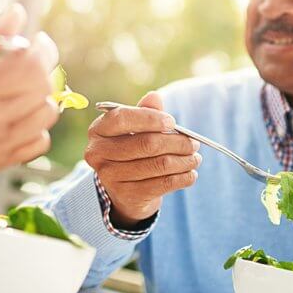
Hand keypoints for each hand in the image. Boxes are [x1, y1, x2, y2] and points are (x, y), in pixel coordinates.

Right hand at [0, 4, 59, 171]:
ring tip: (20, 86)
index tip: (36, 40)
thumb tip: (19, 13)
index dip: (42, 49)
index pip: (30, 66)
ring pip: (47, 115)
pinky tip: (17, 112)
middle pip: (42, 89)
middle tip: (26, 59)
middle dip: (42, 67)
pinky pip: (40, 141)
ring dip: (40, 95)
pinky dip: (36, 124)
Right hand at [85, 91, 200, 229]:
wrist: (124, 191)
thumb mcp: (135, 129)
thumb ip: (144, 112)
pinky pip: (162, 184)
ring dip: (183, 161)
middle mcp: (98, 153)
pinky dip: (182, 178)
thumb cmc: (131, 150)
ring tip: (195, 158)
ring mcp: (110, 177)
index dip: (149, 118)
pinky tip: (190, 174)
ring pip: (158, 164)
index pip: (122, 119)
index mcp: (97, 131)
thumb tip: (154, 96)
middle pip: (145, 144)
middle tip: (194, 143)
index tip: (172, 122)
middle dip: (176, 142)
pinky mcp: (126, 195)